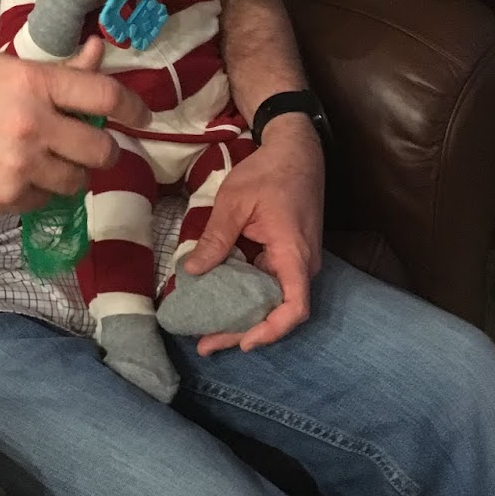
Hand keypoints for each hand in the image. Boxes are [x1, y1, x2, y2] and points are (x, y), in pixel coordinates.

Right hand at [0, 39, 149, 214]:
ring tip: (48, 160)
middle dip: (102, 149)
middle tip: (91, 146)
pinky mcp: (7, 197)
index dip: (133, 107)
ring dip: (72, 173)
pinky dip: (39, 190)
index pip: (104, 96)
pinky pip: (45, 200)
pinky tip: (16, 173)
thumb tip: (98, 53)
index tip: (144, 116)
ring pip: (77, 181)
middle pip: (101, 149)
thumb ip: (56, 70)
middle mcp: (33, 125)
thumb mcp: (3, 68)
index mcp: (33, 83)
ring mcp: (20, 166)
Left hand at [184, 114, 323, 353]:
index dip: (271, 330)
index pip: (295, 307)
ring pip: (271, 300)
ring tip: (207, 331)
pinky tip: (219, 301)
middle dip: (243, 331)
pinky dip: (245, 296)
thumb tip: (193, 271)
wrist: (295, 151)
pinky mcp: (287, 255)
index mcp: (293, 253)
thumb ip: (216, 239)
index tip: (243, 342)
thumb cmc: (268, 172)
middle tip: (205, 344)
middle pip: (277, 311)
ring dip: (243, 316)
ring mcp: (295, 260)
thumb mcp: (235, 202)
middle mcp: (301, 264)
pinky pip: (268, 283)